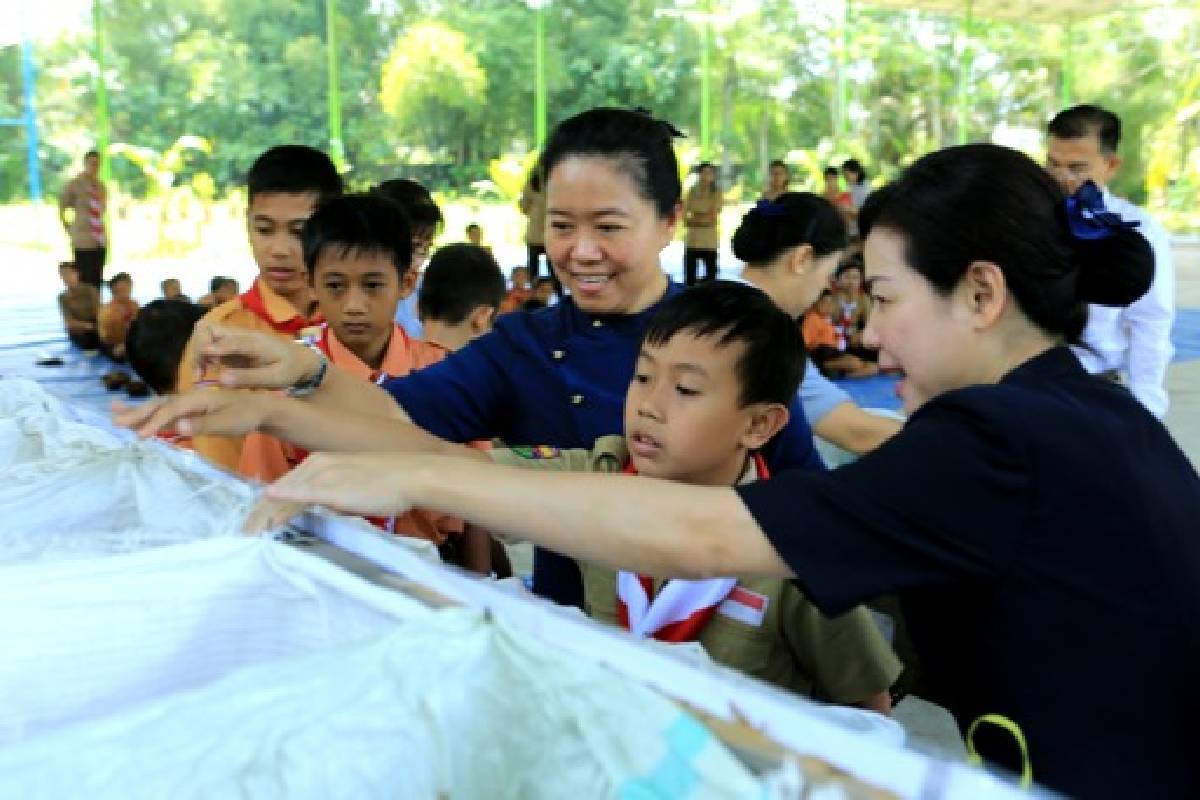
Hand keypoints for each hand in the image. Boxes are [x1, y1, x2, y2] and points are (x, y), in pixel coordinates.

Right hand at [112, 386, 271, 438]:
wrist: (260, 408)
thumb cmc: (247, 416)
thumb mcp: (229, 423)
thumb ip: (204, 425)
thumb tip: (178, 427)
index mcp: (198, 399)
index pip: (171, 411)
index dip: (154, 423)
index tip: (139, 437)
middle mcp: (190, 398)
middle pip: (159, 404)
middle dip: (137, 413)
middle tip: (114, 421)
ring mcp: (189, 403)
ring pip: (159, 406)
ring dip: (138, 411)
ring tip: (114, 413)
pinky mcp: (191, 410)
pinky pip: (166, 411)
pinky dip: (150, 414)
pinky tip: (138, 419)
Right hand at [190, 322, 319, 389]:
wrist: (300, 359)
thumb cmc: (290, 369)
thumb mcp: (276, 378)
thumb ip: (250, 378)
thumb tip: (222, 380)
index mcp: (257, 342)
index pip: (233, 340)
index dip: (217, 347)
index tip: (204, 355)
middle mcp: (242, 335)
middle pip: (209, 328)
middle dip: (199, 347)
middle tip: (201, 371)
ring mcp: (234, 338)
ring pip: (205, 334)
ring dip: (198, 352)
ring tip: (201, 374)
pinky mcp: (230, 345)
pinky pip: (209, 344)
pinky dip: (202, 356)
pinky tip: (205, 373)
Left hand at [242, 452, 423, 534]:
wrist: (411, 475)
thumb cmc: (390, 481)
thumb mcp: (354, 485)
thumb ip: (333, 495)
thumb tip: (322, 508)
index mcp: (319, 463)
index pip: (283, 486)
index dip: (265, 507)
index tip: (252, 526)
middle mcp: (314, 466)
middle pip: (275, 492)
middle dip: (256, 515)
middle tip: (241, 536)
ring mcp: (320, 476)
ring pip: (281, 498)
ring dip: (262, 518)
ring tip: (248, 537)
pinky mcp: (328, 489)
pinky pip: (297, 501)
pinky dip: (279, 512)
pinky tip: (265, 521)